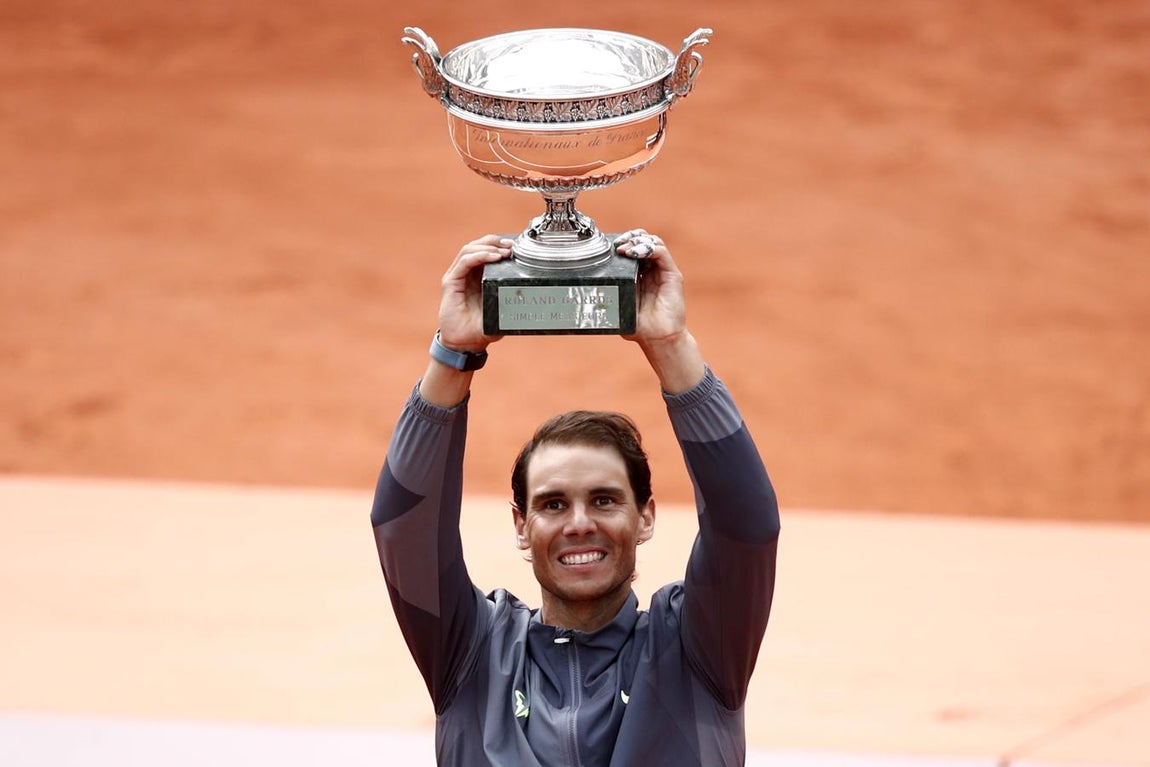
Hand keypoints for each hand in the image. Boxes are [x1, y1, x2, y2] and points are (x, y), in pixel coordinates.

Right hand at [437, 235, 512, 351]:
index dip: (500, 245)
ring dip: (488, 246)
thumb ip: (511, 298)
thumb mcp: (502, 310)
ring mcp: (457, 276)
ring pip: (469, 249)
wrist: (465, 343)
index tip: (517, 246)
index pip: (486, 251)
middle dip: (495, 241)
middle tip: (512, 245)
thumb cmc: (482, 328)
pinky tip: (493, 256)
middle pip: (478, 245)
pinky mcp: (450, 282)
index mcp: (478, 276)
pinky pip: (464, 262)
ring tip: (504, 251)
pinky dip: (479, 256)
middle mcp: (466, 273)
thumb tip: (534, 289)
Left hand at [614, 229, 704, 393]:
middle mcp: (652, 269)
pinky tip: (635, 254)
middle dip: (629, 237)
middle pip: (643, 239)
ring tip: (625, 250)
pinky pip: (662, 252)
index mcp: (638, 274)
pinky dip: (648, 248)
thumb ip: (607, 295)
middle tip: (617, 245)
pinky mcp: (673, 274)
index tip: (608, 247)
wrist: (658, 339)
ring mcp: (663, 270)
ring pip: (653, 242)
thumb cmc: (639, 326)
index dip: (622, 242)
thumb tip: (583, 288)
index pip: (632, 247)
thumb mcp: (617, 307)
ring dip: (637, 240)